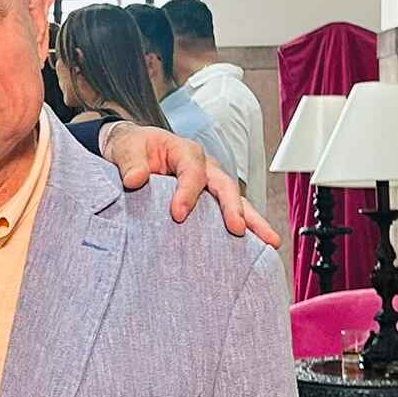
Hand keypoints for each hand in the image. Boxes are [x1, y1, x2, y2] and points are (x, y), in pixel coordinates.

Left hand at [102, 124, 281, 247]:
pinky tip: (255, 248)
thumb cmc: (133, 148)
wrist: (133, 152)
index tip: (177, 215)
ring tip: (270, 241)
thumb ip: (130, 163)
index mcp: (185, 151)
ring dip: (253, 221)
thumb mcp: (126, 149)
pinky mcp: (210, 201)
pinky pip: (229, 213)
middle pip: (225, 186)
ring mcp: (211, 184)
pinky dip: (243, 228)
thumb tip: (134, 180)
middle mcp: (204, 167)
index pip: (192, 172)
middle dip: (233, 208)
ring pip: (236, 201)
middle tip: (238, 229)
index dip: (187, 193)